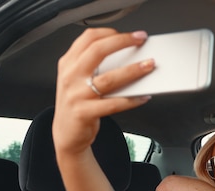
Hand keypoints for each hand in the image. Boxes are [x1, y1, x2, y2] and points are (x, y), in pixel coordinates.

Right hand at [52, 28, 154, 155]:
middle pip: (98, 51)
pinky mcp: (84, 113)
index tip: (129, 35)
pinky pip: (113, 104)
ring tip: (148, 66)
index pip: (88, 38)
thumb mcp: (77, 80)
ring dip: (133, 70)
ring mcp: (76, 94)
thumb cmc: (77, 105)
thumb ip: (94, 66)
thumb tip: (126, 56)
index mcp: (68, 63)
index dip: (110, 32)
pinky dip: (131, 100)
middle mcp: (70, 76)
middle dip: (123, 42)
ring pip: (109, 78)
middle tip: (141, 40)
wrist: (66, 134)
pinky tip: (143, 97)